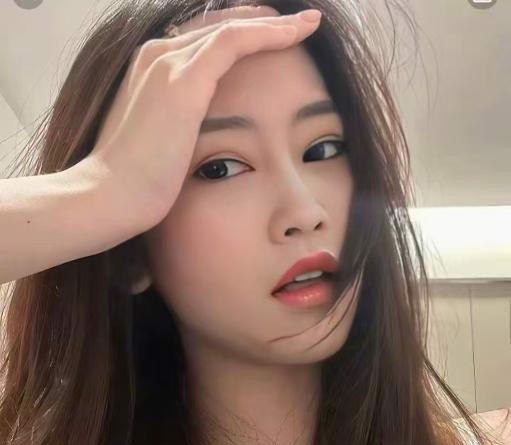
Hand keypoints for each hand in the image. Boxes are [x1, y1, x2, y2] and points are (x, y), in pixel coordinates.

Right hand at [82, 5, 321, 231]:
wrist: (109, 197)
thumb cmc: (132, 187)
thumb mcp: (158, 149)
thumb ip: (177, 132)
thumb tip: (195, 146)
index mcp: (148, 70)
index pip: (201, 39)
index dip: (239, 35)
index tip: (271, 41)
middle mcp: (156, 55)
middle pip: (217, 26)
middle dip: (258, 22)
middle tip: (296, 25)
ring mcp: (167, 63)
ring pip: (231, 27)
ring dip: (273, 24)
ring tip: (306, 24)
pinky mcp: (183, 80)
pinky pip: (236, 40)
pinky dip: (270, 33)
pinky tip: (298, 33)